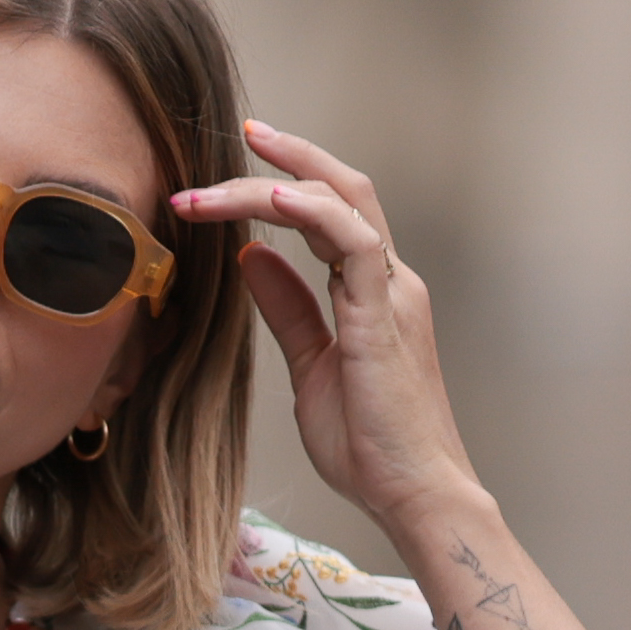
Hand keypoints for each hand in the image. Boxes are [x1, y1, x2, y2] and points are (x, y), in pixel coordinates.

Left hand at [176, 117, 478, 543]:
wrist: (412, 495)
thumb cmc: (368, 445)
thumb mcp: (310, 367)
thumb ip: (287, 310)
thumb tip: (253, 258)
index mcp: (372, 293)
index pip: (330, 214)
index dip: (287, 181)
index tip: (237, 166)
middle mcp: (389, 281)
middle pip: (343, 190)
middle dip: (290, 155)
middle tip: (241, 134)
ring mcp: (392, 294)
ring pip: (343, 204)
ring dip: (276, 183)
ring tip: (218, 185)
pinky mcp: (385, 316)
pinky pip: (354, 244)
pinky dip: (313, 213)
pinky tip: (270, 200)